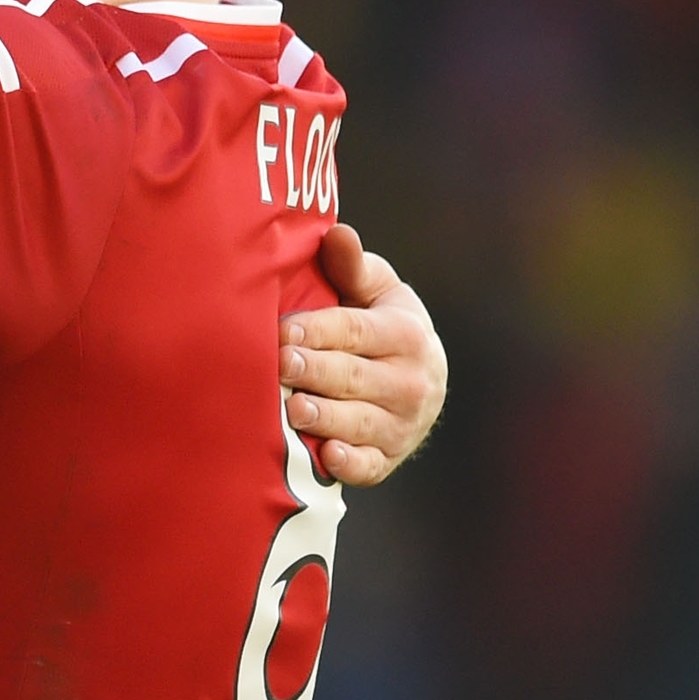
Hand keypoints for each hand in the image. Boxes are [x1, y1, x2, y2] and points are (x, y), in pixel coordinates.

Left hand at [283, 222, 448, 484]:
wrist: (418, 385)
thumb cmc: (379, 327)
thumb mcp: (377, 292)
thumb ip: (353, 267)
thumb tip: (336, 233)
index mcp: (405, 334)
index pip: (355, 331)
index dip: (318, 331)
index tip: (283, 331)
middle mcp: (410, 381)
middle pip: (353, 376)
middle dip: (315, 371)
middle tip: (280, 366)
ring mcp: (400, 424)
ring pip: (358, 421)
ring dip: (325, 417)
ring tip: (292, 409)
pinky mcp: (387, 459)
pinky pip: (370, 466)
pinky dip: (351, 464)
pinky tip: (327, 457)